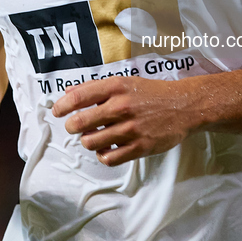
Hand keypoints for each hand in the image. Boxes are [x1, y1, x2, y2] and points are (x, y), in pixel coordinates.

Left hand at [52, 76, 196, 165]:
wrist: (184, 106)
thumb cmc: (152, 93)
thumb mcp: (124, 82)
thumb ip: (96, 88)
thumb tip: (68, 93)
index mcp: (116, 87)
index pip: (78, 97)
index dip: (61, 106)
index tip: (57, 112)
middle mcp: (121, 107)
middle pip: (79, 123)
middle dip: (71, 126)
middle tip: (75, 127)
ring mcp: (131, 128)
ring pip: (91, 142)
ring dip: (87, 140)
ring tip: (94, 136)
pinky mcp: (140, 147)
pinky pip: (109, 158)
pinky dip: (102, 155)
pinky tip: (106, 148)